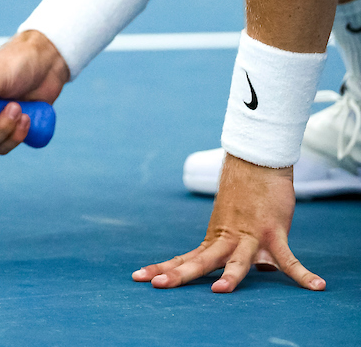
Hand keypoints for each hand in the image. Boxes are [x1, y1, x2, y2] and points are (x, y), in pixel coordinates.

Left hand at [132, 153, 325, 292]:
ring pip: (237, 260)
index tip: (138, 277)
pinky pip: (289, 259)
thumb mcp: (235, 225)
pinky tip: (315, 285)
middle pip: (200, 260)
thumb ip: (236, 250)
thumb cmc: (246, 195)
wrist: (256, 161)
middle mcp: (227, 238)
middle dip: (179, 274)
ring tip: (220, 291)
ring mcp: (249, 235)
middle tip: (156, 285)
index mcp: (214, 238)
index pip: (185, 257)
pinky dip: (302, 274)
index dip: (164, 268)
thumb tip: (256, 270)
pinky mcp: (273, 232)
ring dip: (231, 276)